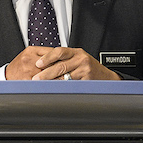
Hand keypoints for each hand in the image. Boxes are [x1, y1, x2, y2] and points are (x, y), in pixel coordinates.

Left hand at [5, 46, 120, 80]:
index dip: (47, 57)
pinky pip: (71, 85)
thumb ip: (63, 60)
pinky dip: (62, 88)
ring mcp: (85, 70)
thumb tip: (42, 65)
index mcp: (76, 52)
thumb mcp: (77, 60)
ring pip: (64, 77)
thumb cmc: (89, 69)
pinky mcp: (87, 81)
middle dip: (46, 73)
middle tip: (35, 79)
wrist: (107, 78)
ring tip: (42, 86)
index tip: (37, 63)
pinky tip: (55, 90)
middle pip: (60, 65)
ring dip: (51, 82)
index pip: (59, 51)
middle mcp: (81, 59)